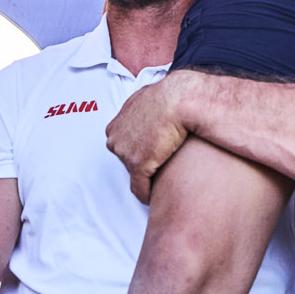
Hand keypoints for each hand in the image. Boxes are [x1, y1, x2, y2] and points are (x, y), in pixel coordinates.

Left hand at [103, 74, 197, 202]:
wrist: (178, 100)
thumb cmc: (168, 97)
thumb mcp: (145, 99)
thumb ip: (140, 110)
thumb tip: (147, 110)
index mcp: (116, 125)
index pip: (124, 146)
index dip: (139, 150)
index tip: (151, 154)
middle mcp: (115, 139)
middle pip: (126, 160)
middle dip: (141, 163)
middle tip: (159, 164)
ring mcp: (125, 152)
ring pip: (134, 174)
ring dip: (146, 176)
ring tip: (161, 177)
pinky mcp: (137, 165)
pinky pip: (140, 188)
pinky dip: (147, 194)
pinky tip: (155, 196)